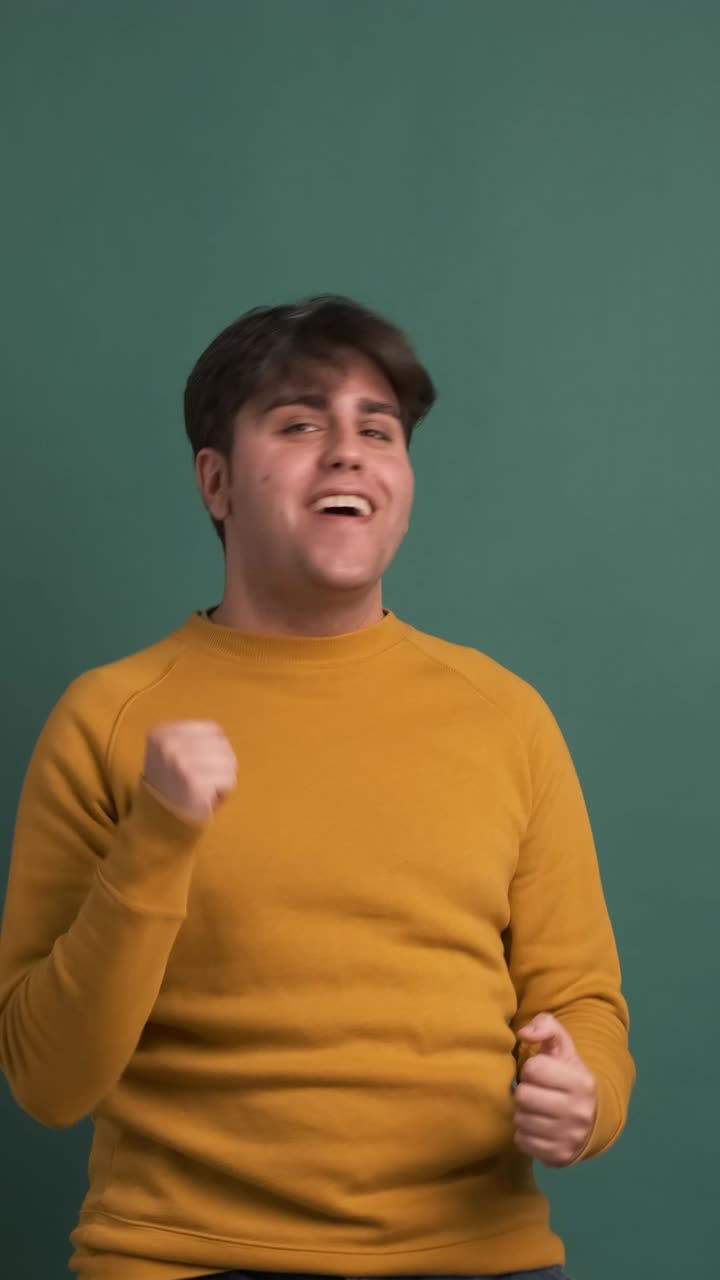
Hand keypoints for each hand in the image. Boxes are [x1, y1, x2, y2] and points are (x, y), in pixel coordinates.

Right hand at [143, 721, 236, 820]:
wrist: (157, 822)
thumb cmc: (171, 787)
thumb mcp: (171, 753)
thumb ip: (193, 739)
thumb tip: (222, 735)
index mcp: (162, 733)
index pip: (213, 729)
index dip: (214, 750)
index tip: (199, 765)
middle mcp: (169, 744)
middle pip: (223, 745)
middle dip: (219, 765)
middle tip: (203, 780)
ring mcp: (182, 761)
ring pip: (229, 762)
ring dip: (223, 778)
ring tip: (205, 789)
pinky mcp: (195, 781)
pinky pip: (229, 780)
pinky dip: (224, 792)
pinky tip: (207, 798)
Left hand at [513, 1012, 596, 1166]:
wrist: (591, 1117)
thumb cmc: (569, 1075)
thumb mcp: (563, 1046)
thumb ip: (546, 1026)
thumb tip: (524, 1033)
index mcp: (581, 1083)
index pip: (533, 1069)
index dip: (532, 1068)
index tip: (542, 1074)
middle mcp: (578, 1113)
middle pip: (524, 1096)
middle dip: (526, 1092)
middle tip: (536, 1093)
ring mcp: (569, 1138)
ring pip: (520, 1120)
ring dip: (523, 1113)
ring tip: (537, 1109)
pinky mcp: (558, 1157)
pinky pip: (522, 1142)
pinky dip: (524, 1134)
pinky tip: (537, 1127)